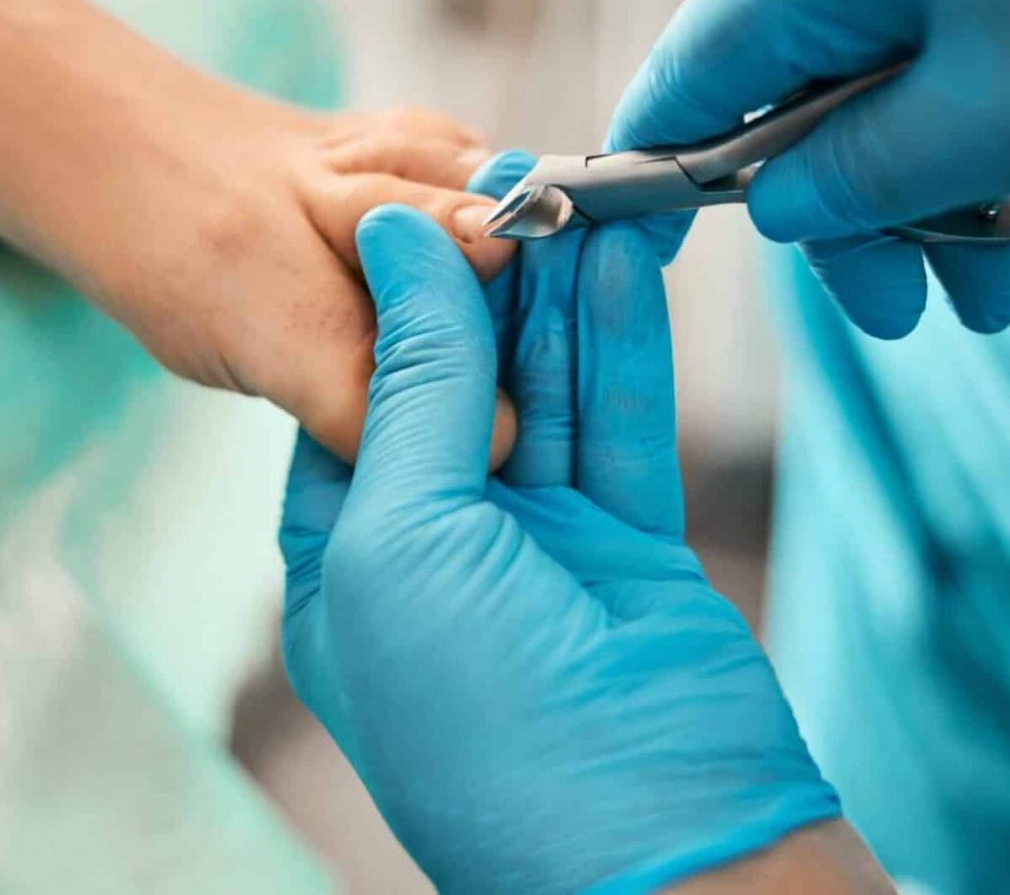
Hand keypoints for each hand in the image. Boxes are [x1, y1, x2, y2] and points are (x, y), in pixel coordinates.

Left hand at [279, 197, 841, 892]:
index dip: (388, 297)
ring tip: (578, 195)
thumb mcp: (408, 536)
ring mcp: (536, 549)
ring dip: (560, 298)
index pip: (350, 392)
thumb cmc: (490, 724)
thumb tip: (394, 239)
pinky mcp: (624, 548)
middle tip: (520, 182)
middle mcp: (437, 549)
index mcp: (346, 560)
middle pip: (457, 383)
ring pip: (545, 393)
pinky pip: (617, 426)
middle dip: (488, 285)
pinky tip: (621, 265)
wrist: (663, 850)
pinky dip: (621, 346)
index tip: (426, 202)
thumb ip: (411, 383)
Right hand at [608, 0, 1009, 337]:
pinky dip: (1006, 122)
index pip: (688, 77)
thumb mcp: (1005, 113)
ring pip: (900, 76)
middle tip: (914, 313)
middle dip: (861, 216)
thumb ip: (864, 177)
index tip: (642, 251)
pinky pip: (973, 36)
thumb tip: (778, 210)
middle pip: (804, 94)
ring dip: (947, 187)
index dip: (656, 173)